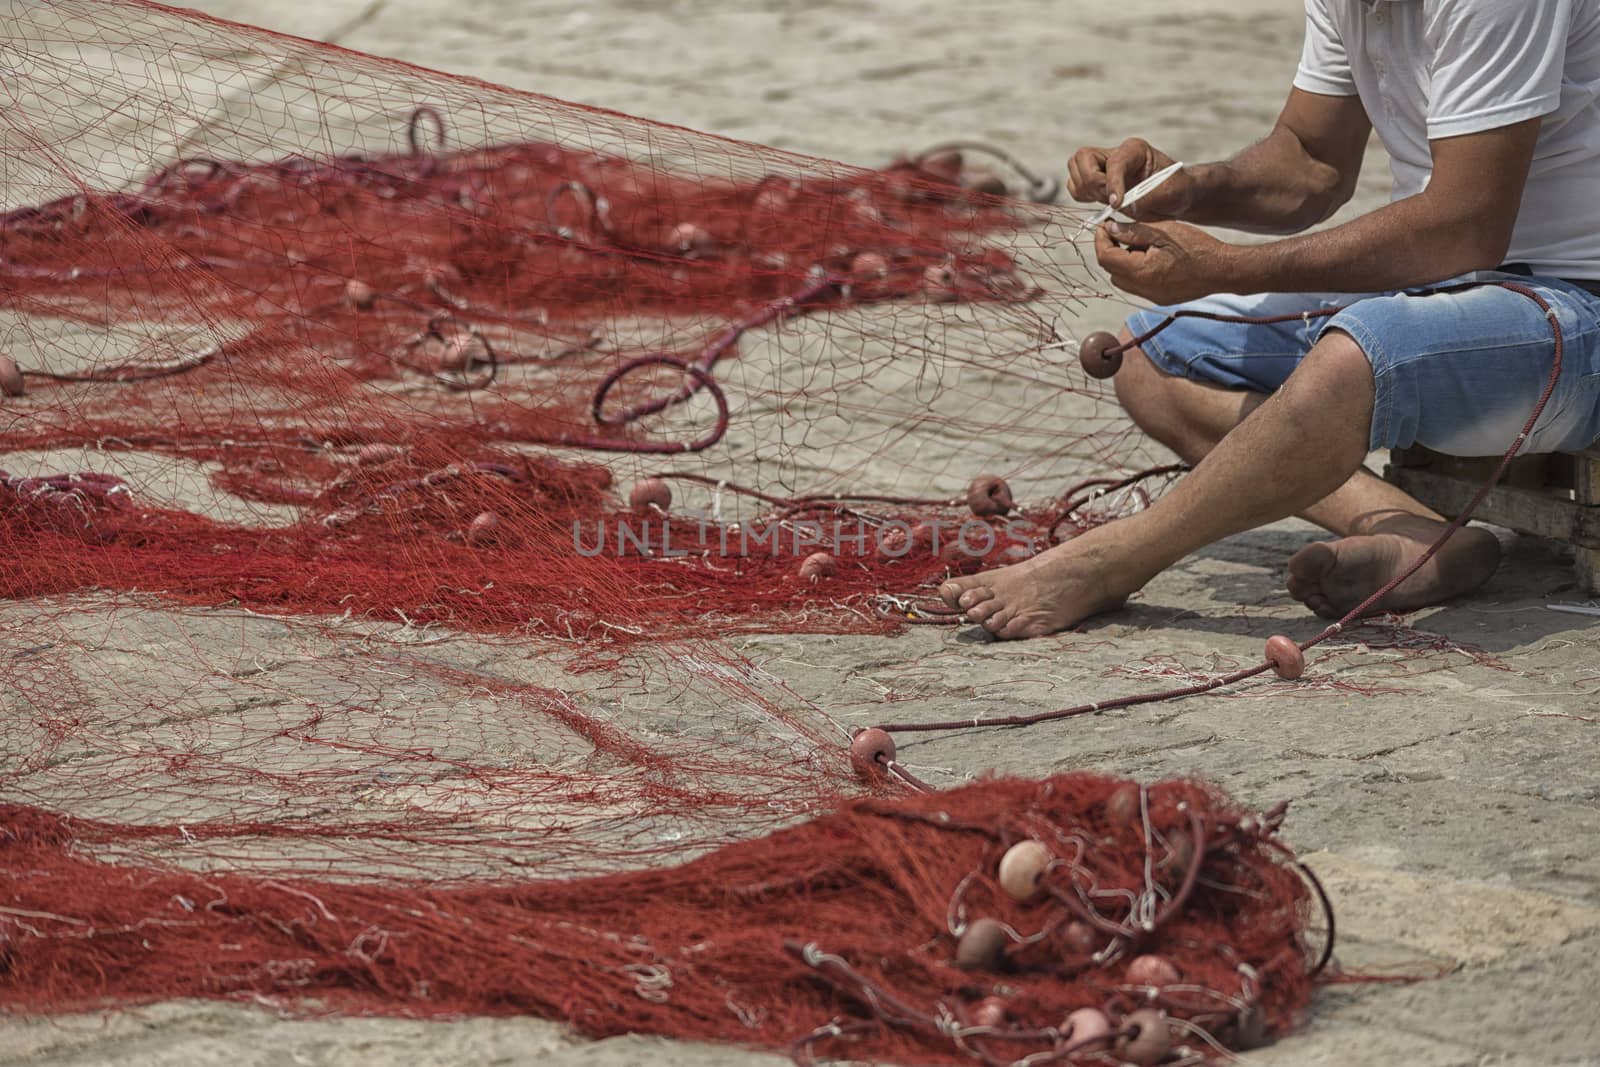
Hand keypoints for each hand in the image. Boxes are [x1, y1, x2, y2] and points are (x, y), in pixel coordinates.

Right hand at [1068, 137, 1196, 220]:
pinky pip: (1075, 186)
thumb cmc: (1176, 190)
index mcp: (1135, 150)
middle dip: (1092, 182)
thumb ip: (1146, 197)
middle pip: (1083, 157)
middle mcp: (1114, 154)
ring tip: (1108, 202)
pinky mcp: (1096, 181)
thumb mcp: (1171, 193)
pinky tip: (1102, 203)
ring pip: (1075, 169)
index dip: (1112, 183)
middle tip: (1111, 200)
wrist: (1175, 197)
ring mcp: (1102, 166)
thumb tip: (1120, 205)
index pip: (1114, 163)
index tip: (1117, 204)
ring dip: (1085, 189)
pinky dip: (1081, 196)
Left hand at [1094, 220, 1234, 303]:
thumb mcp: (1164, 231)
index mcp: (1141, 271)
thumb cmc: (1197, 247)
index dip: (1101, 239)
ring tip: (1138, 243)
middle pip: (1111, 270)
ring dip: (1123, 261)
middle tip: (1120, 231)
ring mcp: (1150, 296)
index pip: (1105, 257)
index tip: (1105, 225)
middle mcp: (1142, 289)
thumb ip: (1134, 231)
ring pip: (1122, 280)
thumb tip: (1110, 229)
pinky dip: (1136, 271)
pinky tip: (1151, 256)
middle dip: (1110, 250)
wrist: (1222, 270)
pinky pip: (1137, 286)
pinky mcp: (1159, 298)